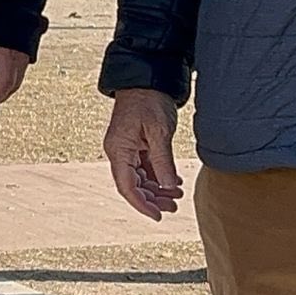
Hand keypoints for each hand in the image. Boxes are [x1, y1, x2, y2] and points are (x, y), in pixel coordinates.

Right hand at [103, 88, 183, 220]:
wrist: (146, 78)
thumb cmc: (149, 100)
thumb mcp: (159, 132)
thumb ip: (163, 161)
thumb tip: (167, 187)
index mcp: (119, 149)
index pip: (127, 186)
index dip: (142, 204)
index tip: (158, 216)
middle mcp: (118, 151)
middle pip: (133, 184)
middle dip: (153, 198)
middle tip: (174, 206)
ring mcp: (126, 147)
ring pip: (139, 177)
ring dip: (157, 188)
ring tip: (176, 195)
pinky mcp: (135, 143)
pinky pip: (144, 167)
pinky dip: (158, 176)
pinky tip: (172, 181)